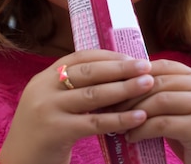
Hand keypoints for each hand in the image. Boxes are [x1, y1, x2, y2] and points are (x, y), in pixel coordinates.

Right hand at [0, 49, 154, 163]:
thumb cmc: (42, 134)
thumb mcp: (52, 103)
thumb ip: (73, 89)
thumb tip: (114, 75)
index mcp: (44, 78)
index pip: (80, 57)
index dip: (108, 56)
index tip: (132, 57)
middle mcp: (43, 88)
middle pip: (89, 72)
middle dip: (120, 68)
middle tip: (147, 65)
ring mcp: (47, 109)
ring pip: (93, 95)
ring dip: (124, 88)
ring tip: (147, 84)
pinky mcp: (55, 131)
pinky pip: (94, 123)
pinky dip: (119, 118)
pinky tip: (139, 117)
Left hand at [122, 59, 190, 163]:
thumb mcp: (183, 112)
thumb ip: (165, 96)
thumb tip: (126, 85)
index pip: (163, 66)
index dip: (136, 74)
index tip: (114, 85)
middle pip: (158, 81)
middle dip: (130, 94)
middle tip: (109, 106)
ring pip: (159, 100)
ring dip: (133, 112)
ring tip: (117, 123)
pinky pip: (162, 124)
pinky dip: (142, 130)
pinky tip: (130, 137)